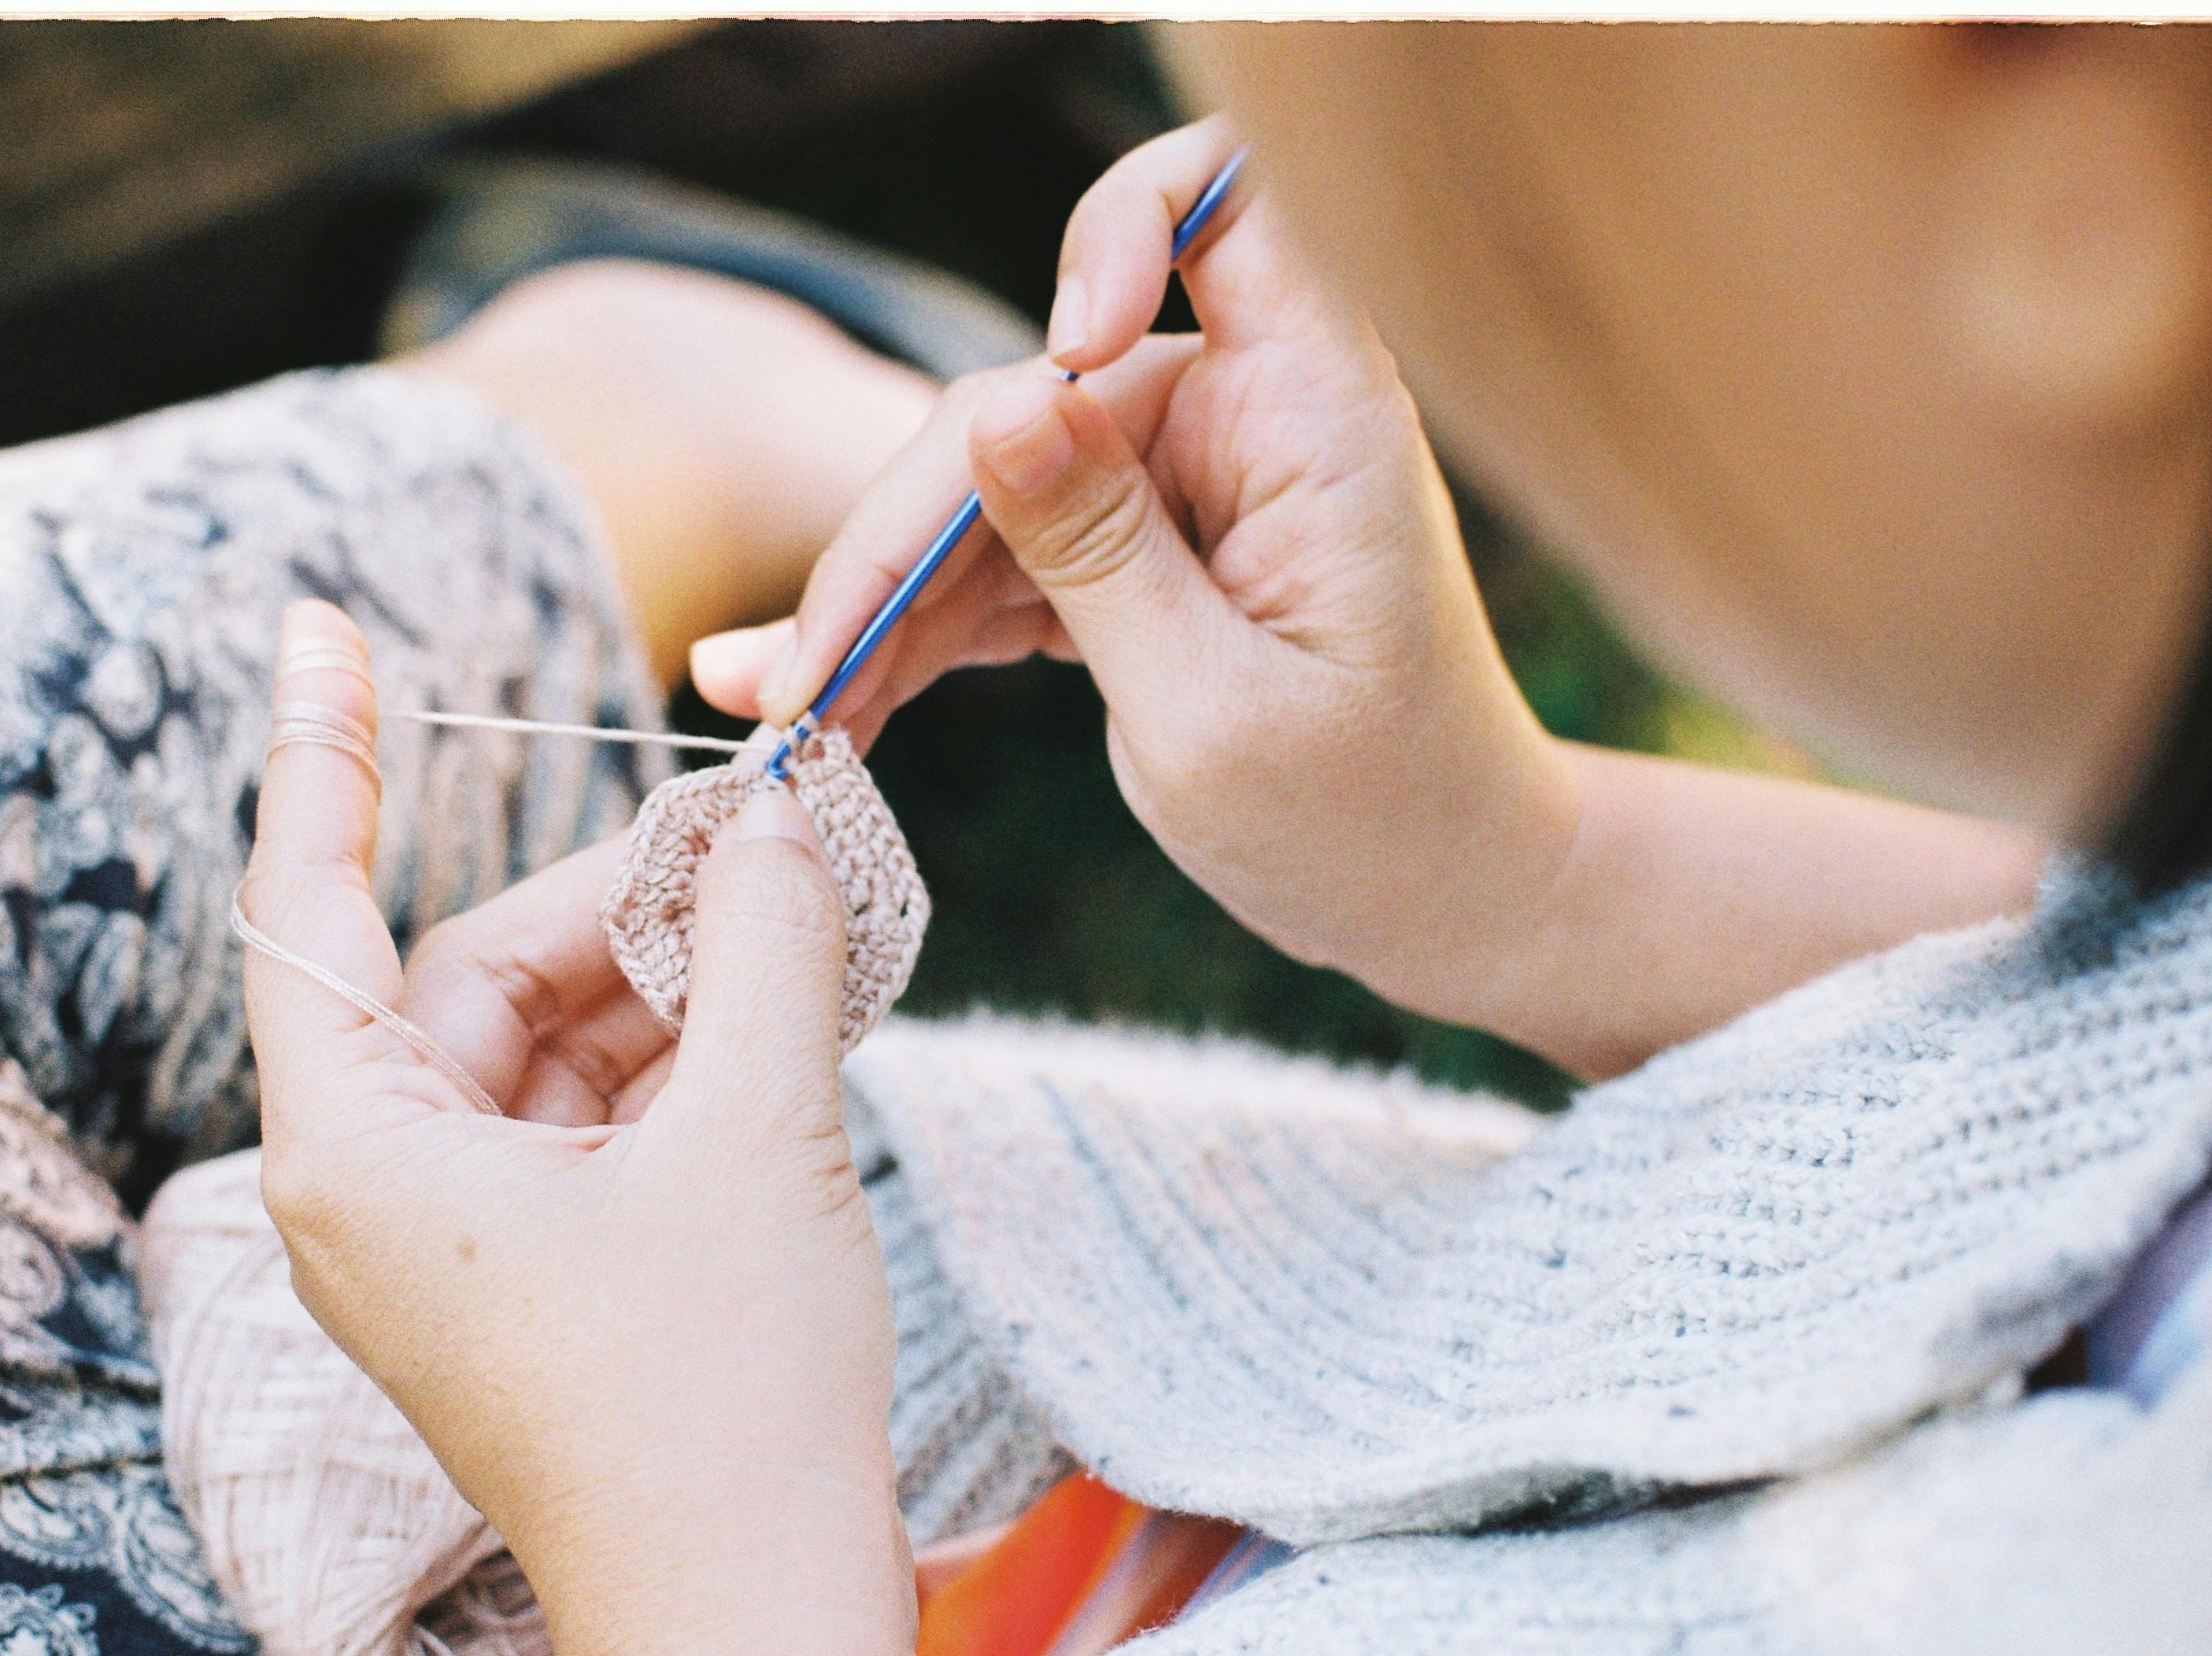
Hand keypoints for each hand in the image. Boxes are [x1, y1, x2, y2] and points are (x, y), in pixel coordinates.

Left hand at [239, 601, 921, 1655]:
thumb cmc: (726, 1400)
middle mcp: (378, 1194)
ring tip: (811, 922)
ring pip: (549, 1046)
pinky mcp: (535, 1282)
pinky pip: (591, 1121)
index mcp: (358, 1155)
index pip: (307, 908)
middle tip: (768, 834)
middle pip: (476, 973)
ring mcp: (457, 1246)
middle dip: (628, 901)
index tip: (320, 626)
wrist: (759, 1630)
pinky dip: (684, 1063)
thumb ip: (768, 948)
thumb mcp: (760, 1138)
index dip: (322, 755)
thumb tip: (776, 813)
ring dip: (677, 982)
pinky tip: (792, 1010)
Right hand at [690, 117, 1584, 1037]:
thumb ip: (1100, 553)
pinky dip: (911, 636)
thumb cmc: (1363, 819)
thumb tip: (999, 406)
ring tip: (779, 714)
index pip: (1222, 201)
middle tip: (797, 680)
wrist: (1432, 898)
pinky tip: (822, 709)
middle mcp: (1237, 419)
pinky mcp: (1127, 554)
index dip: (1119, 232)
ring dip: (874, 604)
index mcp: (1307, 413)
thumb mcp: (1214, 708)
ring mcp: (1176, 484)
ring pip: (981, 492)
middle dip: (901, 532)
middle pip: (1025, 401)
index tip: (1063, 352)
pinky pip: (992, 564)